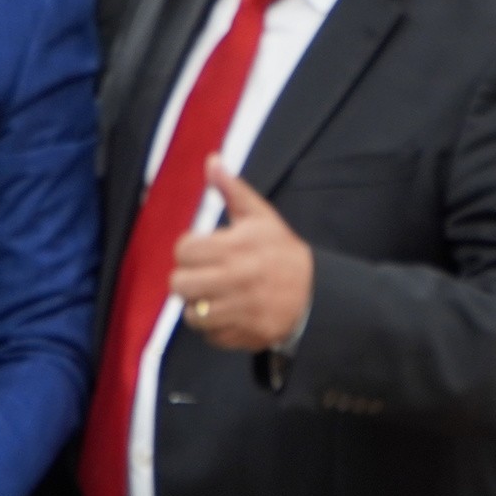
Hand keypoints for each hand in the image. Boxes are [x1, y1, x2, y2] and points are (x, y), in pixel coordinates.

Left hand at [170, 157, 312, 351]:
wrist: (316, 293)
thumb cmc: (282, 251)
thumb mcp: (261, 216)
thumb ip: (232, 189)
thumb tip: (212, 160)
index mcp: (234, 247)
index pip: (183, 250)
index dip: (189, 249)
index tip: (203, 250)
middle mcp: (234, 280)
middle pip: (179, 284)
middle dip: (187, 278)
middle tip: (202, 274)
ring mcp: (239, 310)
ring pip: (191, 313)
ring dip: (197, 305)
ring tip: (211, 295)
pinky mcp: (242, 334)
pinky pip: (208, 335)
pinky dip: (212, 327)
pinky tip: (225, 312)